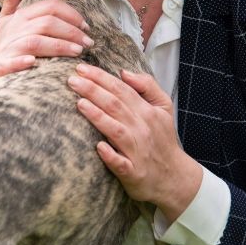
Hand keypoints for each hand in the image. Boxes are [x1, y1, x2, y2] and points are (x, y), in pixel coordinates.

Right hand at [0, 0, 92, 87]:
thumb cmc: (6, 45)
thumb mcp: (7, 20)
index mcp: (20, 16)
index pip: (49, 7)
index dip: (71, 14)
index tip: (85, 26)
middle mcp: (14, 29)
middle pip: (47, 23)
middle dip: (71, 31)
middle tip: (88, 42)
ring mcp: (7, 48)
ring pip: (35, 42)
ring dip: (59, 46)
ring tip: (78, 51)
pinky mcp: (0, 66)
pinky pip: (11, 62)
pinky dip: (22, 62)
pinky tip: (34, 62)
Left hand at [68, 64, 203, 223]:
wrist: (173, 176)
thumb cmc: (162, 139)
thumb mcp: (164, 107)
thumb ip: (147, 85)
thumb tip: (124, 72)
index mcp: (147, 111)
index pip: (121, 89)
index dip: (101, 77)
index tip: (81, 68)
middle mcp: (141, 128)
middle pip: (115, 105)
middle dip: (93, 90)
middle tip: (72, 80)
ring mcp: (137, 151)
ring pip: (115, 130)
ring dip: (98, 116)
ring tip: (79, 103)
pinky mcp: (133, 172)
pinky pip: (120, 163)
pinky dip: (110, 155)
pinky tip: (98, 147)